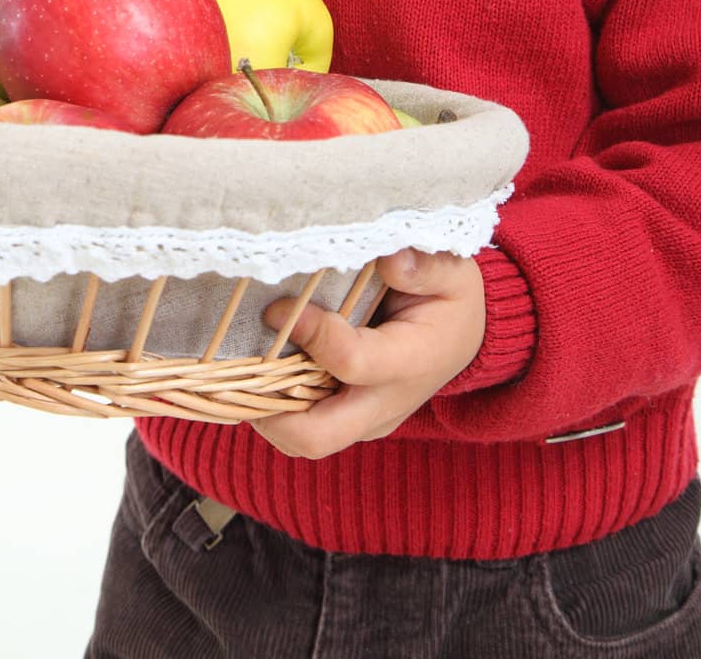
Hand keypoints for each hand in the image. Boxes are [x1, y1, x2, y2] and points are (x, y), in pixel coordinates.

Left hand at [249, 249, 484, 458]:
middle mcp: (385, 405)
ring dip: (266, 408)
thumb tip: (388, 259)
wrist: (461, 336)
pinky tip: (264, 364)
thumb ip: (426, 265)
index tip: (280, 305)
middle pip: (314, 437)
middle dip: (267, 407)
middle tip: (239, 366)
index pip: (350, 362)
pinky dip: (278, 405)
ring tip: (245, 364)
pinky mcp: (350, 422)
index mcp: (413, 362)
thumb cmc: (450, 297)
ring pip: (302, 439)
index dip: (309, 333)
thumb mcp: (454, 271)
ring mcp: (365, 421)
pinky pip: (305, 428)